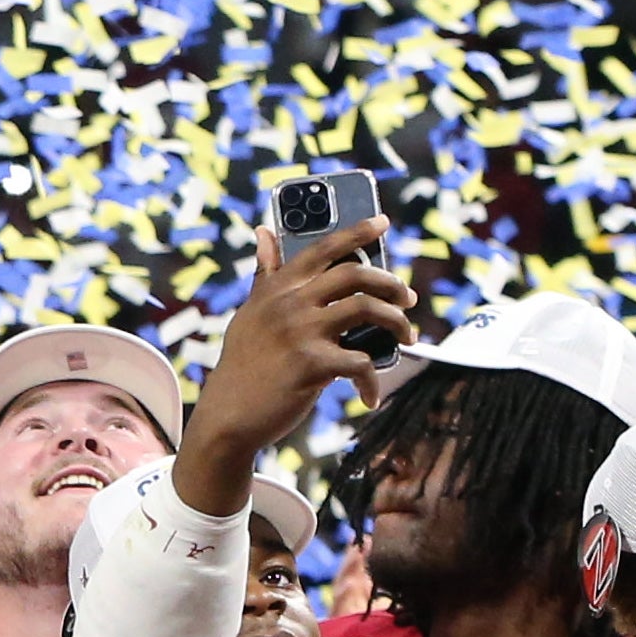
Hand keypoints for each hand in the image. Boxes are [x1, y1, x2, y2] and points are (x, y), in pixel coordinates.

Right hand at [174, 220, 404, 516]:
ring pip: (368, 309)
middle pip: (355, 274)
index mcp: (277, 288)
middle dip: (391, 284)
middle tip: (407, 298)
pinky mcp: (312, 364)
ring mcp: (301, 332)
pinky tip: (369, 395)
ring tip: (405, 337)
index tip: (382, 221)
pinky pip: (361, 361)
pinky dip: (372, 380)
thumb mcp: (251, 314)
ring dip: (397, 322)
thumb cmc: (243, 364)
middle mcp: (289, 303)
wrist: (228, 415)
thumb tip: (265, 231)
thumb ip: (265, 274)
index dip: (356, 231)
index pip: (321, 248)